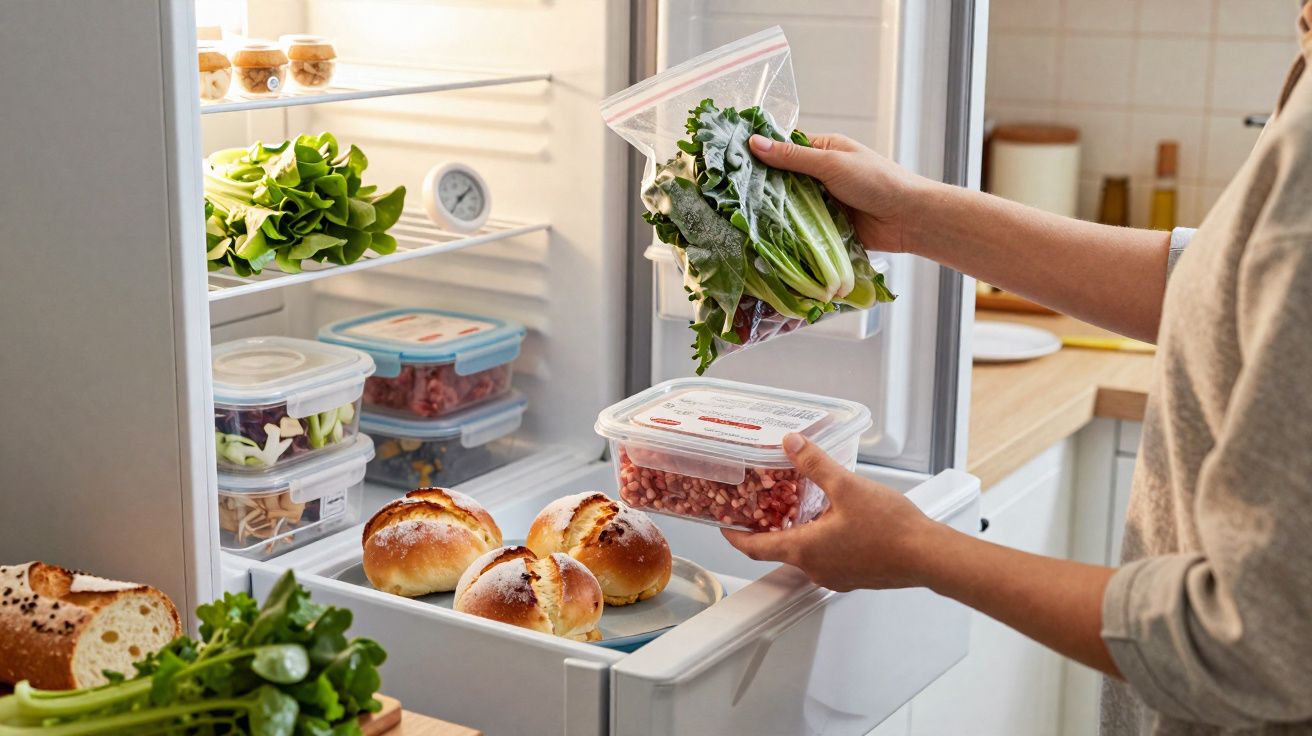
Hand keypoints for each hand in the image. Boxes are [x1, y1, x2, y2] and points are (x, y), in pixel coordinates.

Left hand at [722, 433, 944, 591]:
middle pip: (780, 550)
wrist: (928, 556)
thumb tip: (791, 443)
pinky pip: (827, 559)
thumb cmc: (891, 529)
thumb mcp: (846, 487)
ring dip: (797, 534)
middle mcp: (816, 569)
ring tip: (799, 508)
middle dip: (769, 529)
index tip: (724, 527)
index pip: (755, 548)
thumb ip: (815, 464)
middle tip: (763, 507)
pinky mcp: (855, 576)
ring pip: (806, 554)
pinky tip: (835, 522)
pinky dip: (820, 541)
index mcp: (805, 550)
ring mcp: (836, 576)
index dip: (735, 537)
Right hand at [748, 133, 932, 253]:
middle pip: (783, 180)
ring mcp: (822, 203)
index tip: (731, 161)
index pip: (784, 148)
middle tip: (729, 193)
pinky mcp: (825, 228)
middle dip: (763, 187)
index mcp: (824, 151)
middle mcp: (820, 176)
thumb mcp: (831, 164)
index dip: (761, 153)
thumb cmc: (877, 181)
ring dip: (774, 212)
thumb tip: (754, 143)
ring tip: (739, 215)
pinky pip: (801, 229)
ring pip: (789, 206)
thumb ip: (792, 157)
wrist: (909, 219)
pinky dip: (788, 231)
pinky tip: (764, 235)